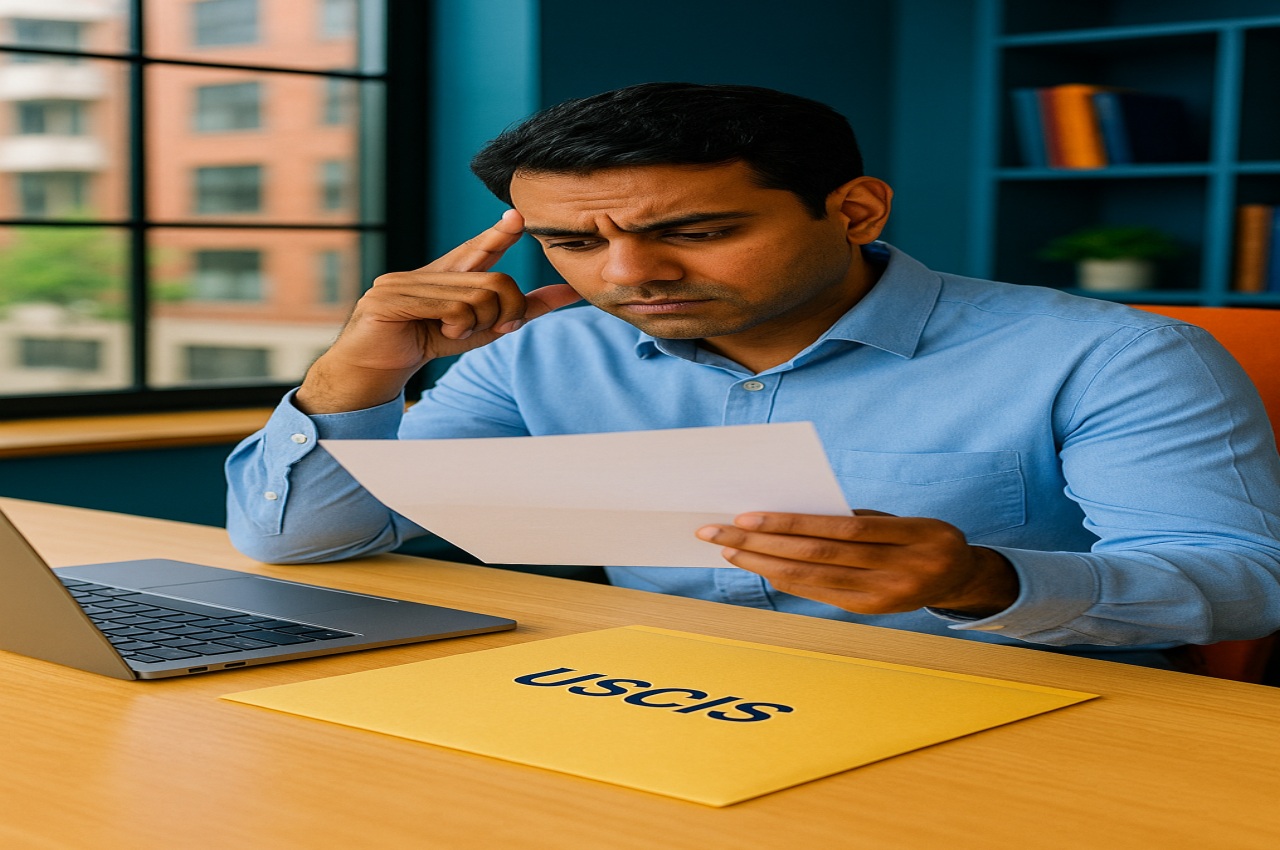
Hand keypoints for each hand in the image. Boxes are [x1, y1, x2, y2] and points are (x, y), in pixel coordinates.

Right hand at [297, 210, 581, 412]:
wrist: (370, 373)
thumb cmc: (423, 346)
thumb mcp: (477, 330)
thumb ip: (516, 310)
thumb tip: (562, 294)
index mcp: (441, 276)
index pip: (476, 249)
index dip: (499, 234)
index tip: (519, 218)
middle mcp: (422, 272)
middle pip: (494, 282)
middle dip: (506, 312)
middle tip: (495, 329)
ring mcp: (403, 282)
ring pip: (476, 297)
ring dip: (476, 325)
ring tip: (453, 333)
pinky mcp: (391, 298)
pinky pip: (452, 309)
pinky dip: (457, 328)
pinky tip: (440, 334)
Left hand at [695, 510, 1018, 616]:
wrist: (959, 576)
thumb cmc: (920, 535)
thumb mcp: (901, 519)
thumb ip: (854, 518)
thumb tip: (790, 515)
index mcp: (913, 535)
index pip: (840, 528)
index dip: (791, 523)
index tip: (747, 516)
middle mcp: (900, 570)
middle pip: (819, 555)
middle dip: (762, 543)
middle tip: (719, 533)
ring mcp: (885, 596)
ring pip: (814, 578)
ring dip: (765, 564)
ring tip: (730, 552)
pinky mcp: (871, 610)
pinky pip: (821, 593)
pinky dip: (788, 580)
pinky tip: (762, 568)